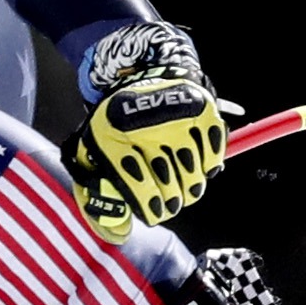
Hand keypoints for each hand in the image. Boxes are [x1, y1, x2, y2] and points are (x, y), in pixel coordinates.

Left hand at [67, 70, 230, 241]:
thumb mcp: (91, 152)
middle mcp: (145, 126)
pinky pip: (214, 155)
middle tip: (170, 202)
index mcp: (112, 137)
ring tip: (185, 188)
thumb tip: (118, 234)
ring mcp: (175, 117)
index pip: (138, 186)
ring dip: (192, 189)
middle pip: (169, 184)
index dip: (148, 208)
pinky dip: (210, 167)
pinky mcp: (201, 110)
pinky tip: (199, 167)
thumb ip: (99, 197)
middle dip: (171, 202)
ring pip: (194, 175)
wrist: (138, 70)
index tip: (152, 214)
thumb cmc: (115, 125)